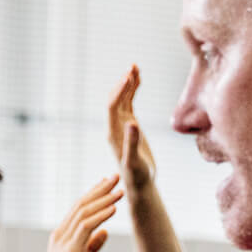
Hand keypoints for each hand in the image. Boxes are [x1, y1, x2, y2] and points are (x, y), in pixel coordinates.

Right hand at [34, 176, 122, 251]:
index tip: (107, 184)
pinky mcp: (70, 250)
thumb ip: (91, 246)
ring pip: (84, 212)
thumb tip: (105, 232)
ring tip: (120, 189)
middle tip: (115, 177)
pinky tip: (114, 208)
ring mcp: (63, 241)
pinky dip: (101, 215)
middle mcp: (60, 234)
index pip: (78, 209)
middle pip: (81, 205)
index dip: (93, 195)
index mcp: (61, 236)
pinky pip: (86, 226)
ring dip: (104, 199)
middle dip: (99, 190)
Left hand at [108, 65, 155, 190]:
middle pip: (115, 99)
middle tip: (132, 67)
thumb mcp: (134, 162)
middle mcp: (115, 127)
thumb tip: (132, 123)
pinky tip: (139, 79)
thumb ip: (132, 143)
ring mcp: (123, 125)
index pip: (112, 106)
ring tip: (135, 67)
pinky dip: (134, 90)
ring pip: (123, 99)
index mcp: (113, 133)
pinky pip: (130, 103)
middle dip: (123, 83)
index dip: (119, 91)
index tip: (129, 77)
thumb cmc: (136, 177)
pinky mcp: (131, 125)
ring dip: (128, 83)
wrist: (139, 184)